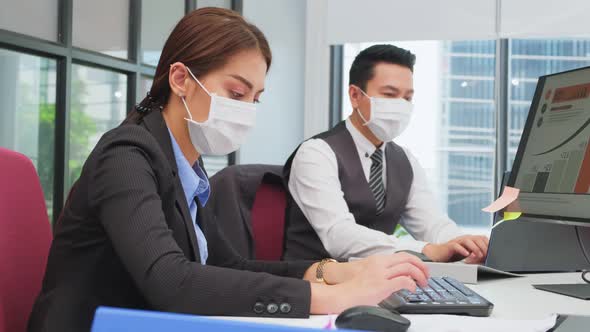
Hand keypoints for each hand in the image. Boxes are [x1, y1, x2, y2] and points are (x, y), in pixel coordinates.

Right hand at [310, 253, 429, 313]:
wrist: (343, 294)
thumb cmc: (354, 287)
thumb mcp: (369, 273)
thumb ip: (382, 271)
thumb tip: (396, 276)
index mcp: (378, 260)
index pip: (402, 255)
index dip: (416, 261)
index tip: (421, 269)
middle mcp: (381, 264)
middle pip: (408, 258)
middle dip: (422, 267)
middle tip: (426, 276)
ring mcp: (381, 274)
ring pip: (408, 268)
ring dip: (420, 276)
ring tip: (422, 284)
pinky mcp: (382, 285)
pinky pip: (403, 281)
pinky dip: (412, 284)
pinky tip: (412, 289)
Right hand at [423, 235, 488, 263]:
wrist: (438, 253)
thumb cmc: (453, 254)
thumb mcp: (467, 253)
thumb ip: (476, 254)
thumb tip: (487, 259)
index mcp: (470, 239)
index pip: (482, 238)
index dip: (488, 245)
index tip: (491, 254)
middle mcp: (464, 239)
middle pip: (477, 238)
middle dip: (483, 247)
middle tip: (485, 256)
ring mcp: (457, 241)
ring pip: (468, 241)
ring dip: (475, 248)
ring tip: (477, 256)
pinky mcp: (450, 246)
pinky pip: (456, 246)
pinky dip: (462, 250)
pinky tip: (466, 254)